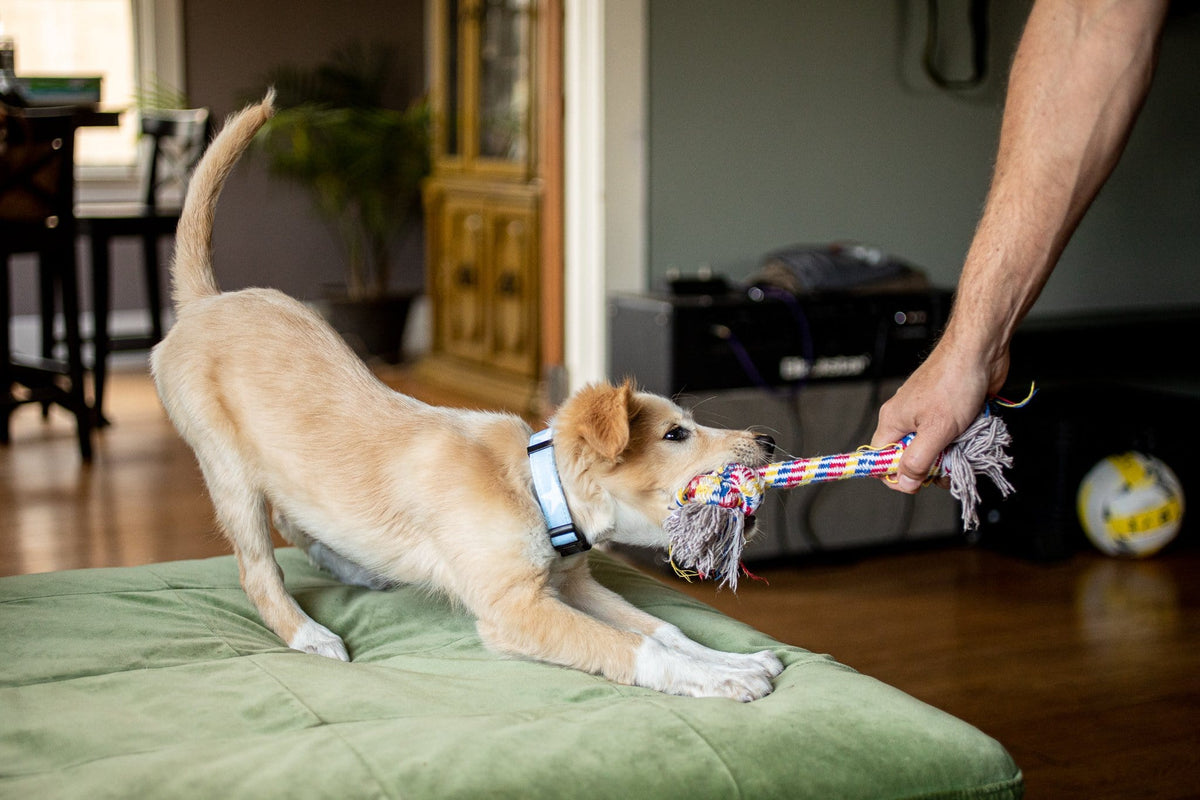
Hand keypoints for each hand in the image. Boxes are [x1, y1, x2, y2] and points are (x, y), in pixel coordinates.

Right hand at [871, 332, 1008, 492]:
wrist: (981, 352)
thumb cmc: (954, 381)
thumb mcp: (936, 430)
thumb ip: (918, 460)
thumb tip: (905, 483)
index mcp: (893, 420)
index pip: (881, 458)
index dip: (896, 475)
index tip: (918, 482)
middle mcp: (907, 418)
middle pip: (909, 457)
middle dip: (930, 466)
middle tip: (947, 463)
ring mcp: (928, 415)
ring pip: (932, 448)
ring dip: (949, 454)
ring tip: (963, 446)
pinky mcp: (947, 413)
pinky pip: (948, 438)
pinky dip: (960, 442)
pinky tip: (970, 436)